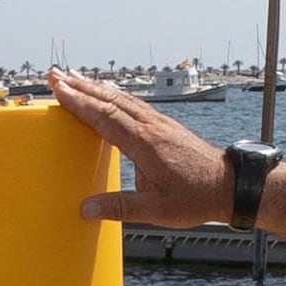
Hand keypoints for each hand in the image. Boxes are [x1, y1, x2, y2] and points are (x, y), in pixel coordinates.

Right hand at [51, 68, 233, 227]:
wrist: (230, 186)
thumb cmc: (196, 198)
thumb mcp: (156, 210)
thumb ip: (120, 208)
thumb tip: (86, 209)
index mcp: (146, 144)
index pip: (106, 116)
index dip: (80, 102)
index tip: (59, 90)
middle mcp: (151, 127)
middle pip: (110, 100)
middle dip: (80, 86)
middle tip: (55, 74)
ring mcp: (159, 123)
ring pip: (121, 98)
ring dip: (95, 87)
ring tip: (73, 78)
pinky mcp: (164, 126)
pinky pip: (133, 104)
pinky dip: (113, 95)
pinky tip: (106, 94)